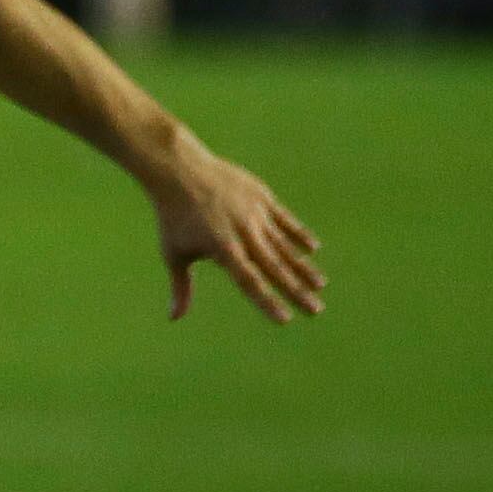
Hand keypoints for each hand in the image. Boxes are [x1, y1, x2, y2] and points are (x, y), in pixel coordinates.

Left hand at [148, 142, 324, 324]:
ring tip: (320, 285)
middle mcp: (244, 233)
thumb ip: (181, 286)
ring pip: (285, 245)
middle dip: (297, 291)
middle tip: (317, 310)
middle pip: (275, 268)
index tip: (285, 320)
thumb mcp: (174, 253)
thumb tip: (173, 318)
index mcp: (222, 249)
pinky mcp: (262, 198)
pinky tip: (312, 248)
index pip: (249, 282)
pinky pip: (285, 219)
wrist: (179, 171)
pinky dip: (299, 234)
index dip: (267, 302)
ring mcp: (255, 214)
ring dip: (303, 266)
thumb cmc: (173, 217)